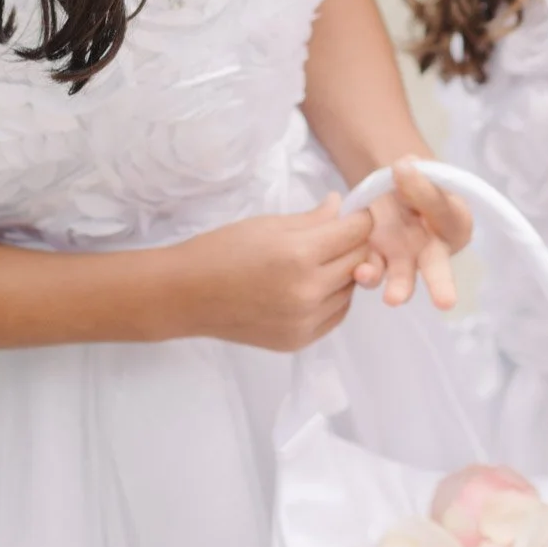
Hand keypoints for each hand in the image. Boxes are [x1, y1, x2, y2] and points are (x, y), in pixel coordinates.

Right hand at [183, 195, 373, 351]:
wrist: (187, 295)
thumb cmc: (223, 250)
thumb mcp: (268, 225)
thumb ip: (313, 219)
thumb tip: (342, 206)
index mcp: (300, 255)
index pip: (356, 233)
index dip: (359, 219)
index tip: (352, 215)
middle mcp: (309, 292)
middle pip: (359, 261)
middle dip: (353, 245)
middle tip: (334, 237)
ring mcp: (306, 321)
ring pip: (350, 290)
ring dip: (343, 273)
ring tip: (318, 263)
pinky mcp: (300, 340)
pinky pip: (336, 314)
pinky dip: (333, 298)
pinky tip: (312, 286)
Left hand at [353, 159, 473, 309]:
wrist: (392, 191)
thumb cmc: (417, 182)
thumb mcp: (420, 173)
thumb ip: (416, 177)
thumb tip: (403, 165)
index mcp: (454, 223)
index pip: (444, 212)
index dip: (427, 196)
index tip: (404, 171)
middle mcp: (433, 249)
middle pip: (439, 268)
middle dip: (441, 286)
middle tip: (446, 302)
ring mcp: (405, 259)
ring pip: (404, 278)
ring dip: (398, 288)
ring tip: (392, 299)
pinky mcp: (379, 261)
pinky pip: (374, 271)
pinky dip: (368, 274)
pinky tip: (360, 273)